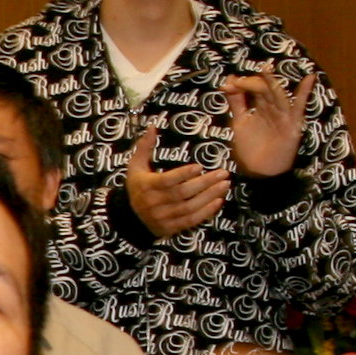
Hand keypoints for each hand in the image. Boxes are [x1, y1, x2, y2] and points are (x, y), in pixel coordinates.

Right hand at [123, 124, 224, 238]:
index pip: (166, 181)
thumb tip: (153, 126)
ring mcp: (163, 217)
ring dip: (209, 196)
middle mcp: (154, 203)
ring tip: (225, 185)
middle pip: (182, 194)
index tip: (200, 166)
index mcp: (146, 186)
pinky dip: (206, 212)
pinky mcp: (170, 228)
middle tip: (223, 173)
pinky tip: (218, 201)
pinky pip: (191, 220)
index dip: (183, 174)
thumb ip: (144, 147)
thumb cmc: (138, 187)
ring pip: (190, 207)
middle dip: (204, 183)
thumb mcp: (135, 166)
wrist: (130, 218)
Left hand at [221, 70, 312, 177]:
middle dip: (252, 84)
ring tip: (265, 70)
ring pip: (277, 95)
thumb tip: (228, 81)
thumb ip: (236, 103)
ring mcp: (283, 115)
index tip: (228, 85)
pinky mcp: (292, 125)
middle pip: (264, 90)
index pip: (253, 89)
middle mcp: (272, 108)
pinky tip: (309, 79)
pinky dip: (305, 93)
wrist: (259, 172)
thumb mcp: (239, 122)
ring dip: (270, 83)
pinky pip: (299, 107)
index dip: (242, 84)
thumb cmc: (250, 149)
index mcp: (259, 107)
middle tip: (239, 82)